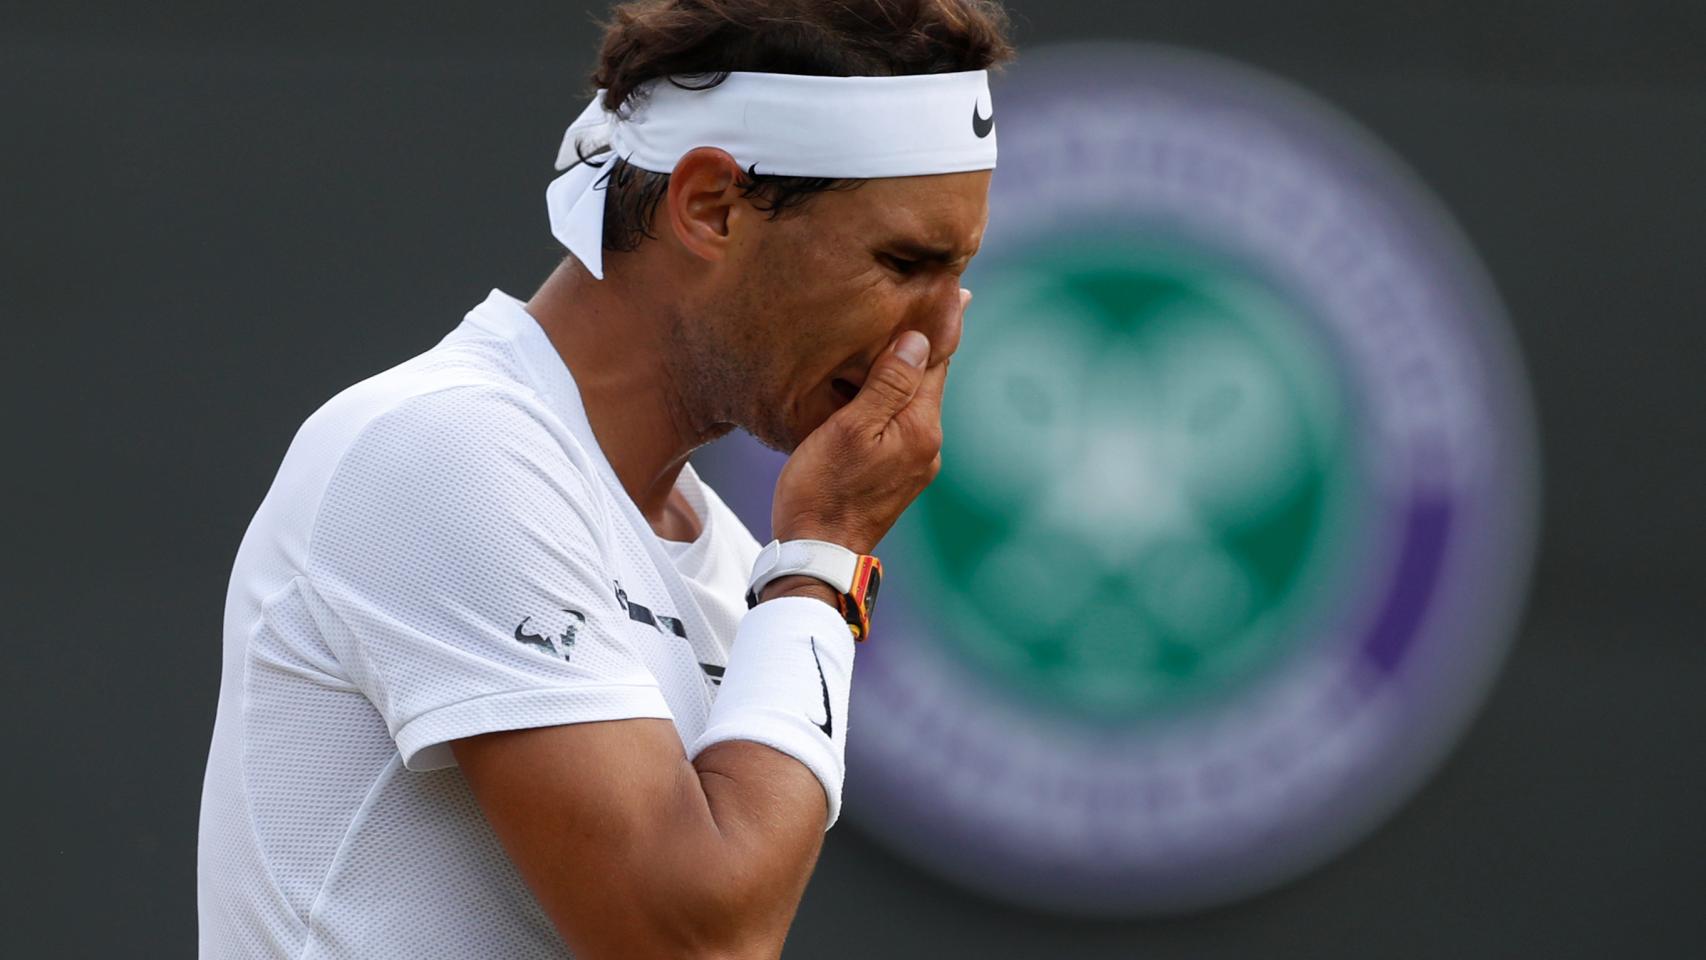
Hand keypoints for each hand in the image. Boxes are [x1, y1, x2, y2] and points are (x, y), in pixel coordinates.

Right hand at [771, 289, 968, 555]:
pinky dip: (895, 396)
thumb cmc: (823, 490)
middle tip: (938, 298)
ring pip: (913, 401)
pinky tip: (880, 385)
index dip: (941, 321)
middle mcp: (928, 444)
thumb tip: (919, 340)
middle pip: (929, 379)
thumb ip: (887, 384)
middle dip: (928, 342)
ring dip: (908, 369)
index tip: (957, 287)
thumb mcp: (850, 428)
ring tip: (905, 332)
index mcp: (921, 427)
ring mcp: (915, 463)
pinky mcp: (897, 475)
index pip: (937, 360)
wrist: (817, 554)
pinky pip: (901, 422)